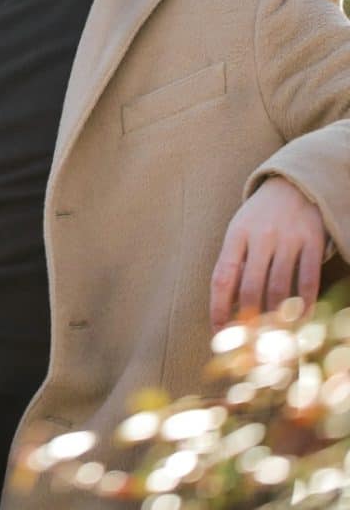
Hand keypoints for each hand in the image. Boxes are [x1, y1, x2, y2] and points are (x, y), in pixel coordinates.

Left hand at [210, 176, 326, 330]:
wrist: (293, 185)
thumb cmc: (260, 217)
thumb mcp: (240, 232)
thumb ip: (235, 264)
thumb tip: (229, 308)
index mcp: (235, 235)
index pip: (222, 277)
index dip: (218, 309)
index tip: (218, 334)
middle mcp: (260, 237)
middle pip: (251, 288)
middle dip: (249, 322)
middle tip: (249, 347)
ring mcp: (288, 239)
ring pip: (280, 288)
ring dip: (276, 319)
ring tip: (273, 342)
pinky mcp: (312, 241)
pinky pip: (308, 279)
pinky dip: (304, 305)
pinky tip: (300, 321)